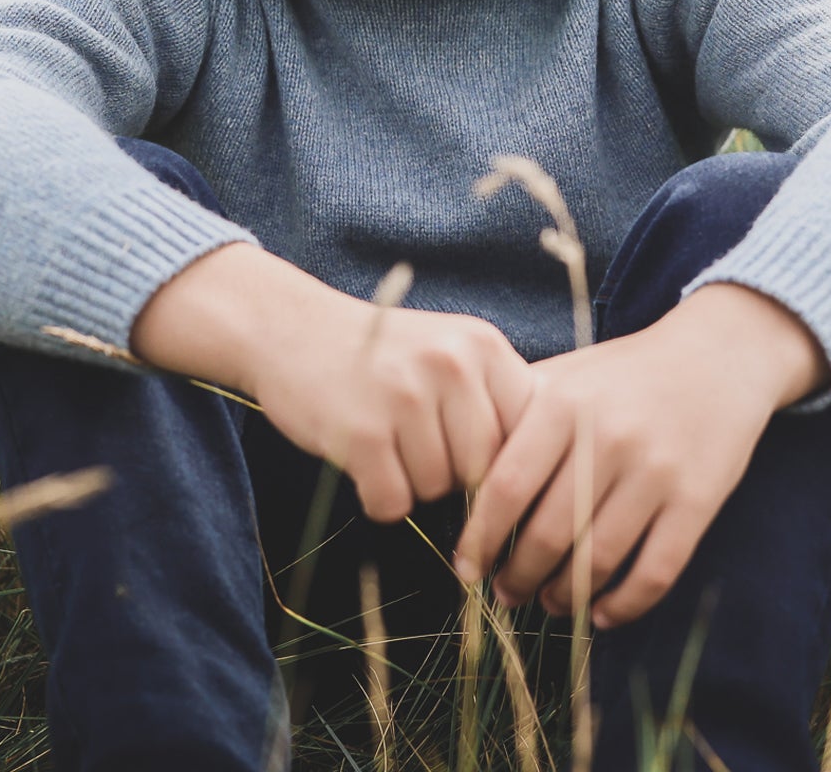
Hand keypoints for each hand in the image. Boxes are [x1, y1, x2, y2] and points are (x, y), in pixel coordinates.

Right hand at [251, 291, 535, 521]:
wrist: (289, 327)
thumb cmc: (380, 354)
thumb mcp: (448, 352)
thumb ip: (493, 399)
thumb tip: (541, 478)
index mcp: (482, 346)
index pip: (528, 434)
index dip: (507, 465)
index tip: (484, 474)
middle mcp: (450, 364)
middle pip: (484, 470)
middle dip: (454, 476)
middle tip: (417, 447)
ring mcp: (404, 397)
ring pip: (438, 490)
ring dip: (412, 483)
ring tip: (385, 440)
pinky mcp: (360, 433)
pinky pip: (393, 503)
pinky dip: (377, 496)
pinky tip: (361, 458)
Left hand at [453, 283, 829, 627]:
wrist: (714, 358)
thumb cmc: (622, 374)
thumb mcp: (565, 375)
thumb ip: (514, 416)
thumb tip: (457, 476)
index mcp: (564, 403)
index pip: (506, 486)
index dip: (480, 538)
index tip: (466, 568)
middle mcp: (608, 437)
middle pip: (547, 533)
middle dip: (519, 576)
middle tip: (506, 593)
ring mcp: (655, 471)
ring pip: (597, 561)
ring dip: (566, 597)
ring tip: (550, 602)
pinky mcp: (697, 501)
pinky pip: (654, 573)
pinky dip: (624, 606)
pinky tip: (604, 613)